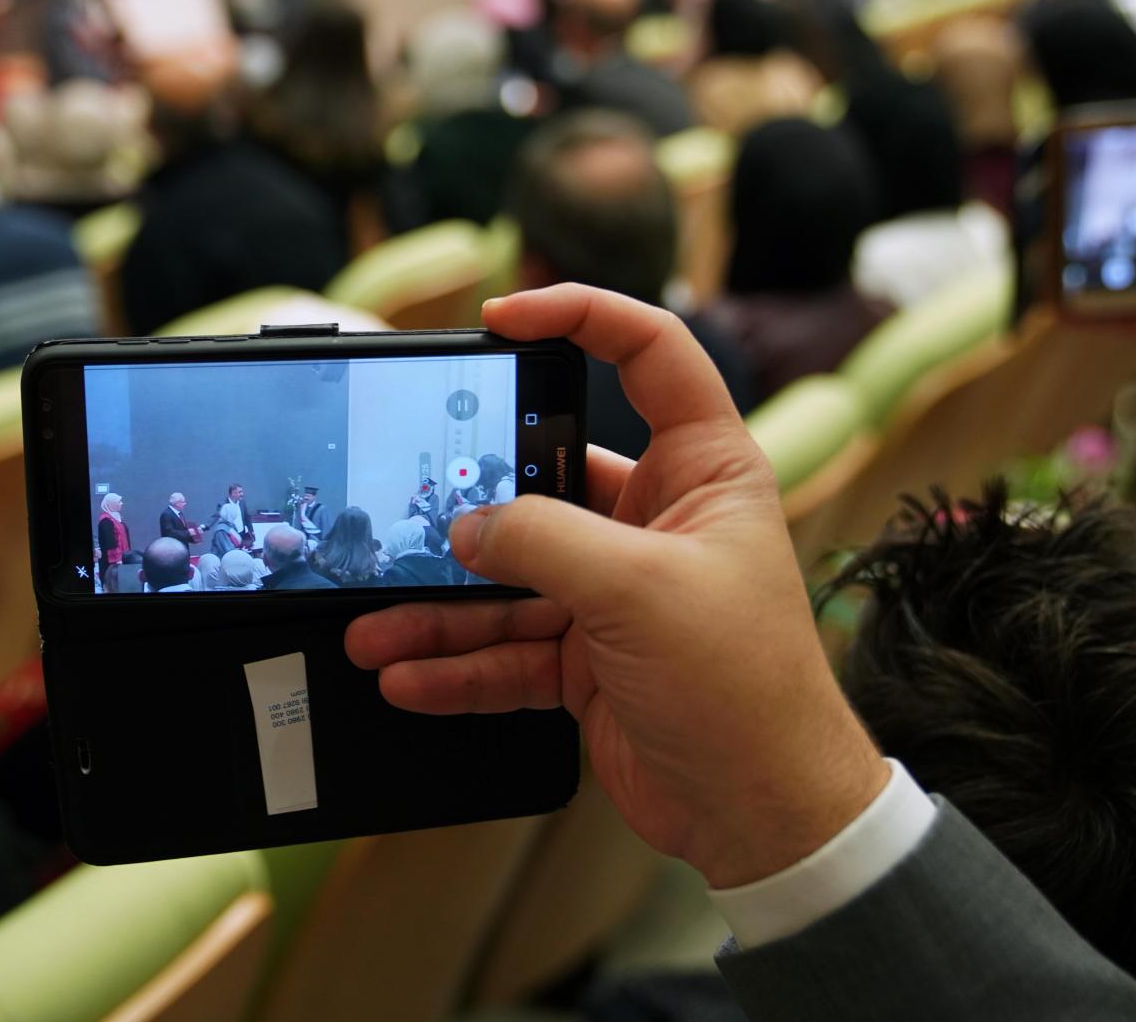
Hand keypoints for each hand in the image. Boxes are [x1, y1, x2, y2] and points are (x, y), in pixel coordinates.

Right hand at [344, 285, 887, 888]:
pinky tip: (406, 675)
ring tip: (371, 629)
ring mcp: (617, 592)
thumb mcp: (640, 592)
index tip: (500, 318)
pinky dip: (456, 663)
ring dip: (440, 607)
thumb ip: (543, 543)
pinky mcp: (589, 658)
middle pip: (544, 481)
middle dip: (467, 507)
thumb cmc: (745, 689)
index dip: (579, 317)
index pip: (649, 354)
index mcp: (703, 472)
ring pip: (510, 579)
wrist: (764, 817)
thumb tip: (466, 529)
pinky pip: (506, 648)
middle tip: (401, 508)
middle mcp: (657, 521)